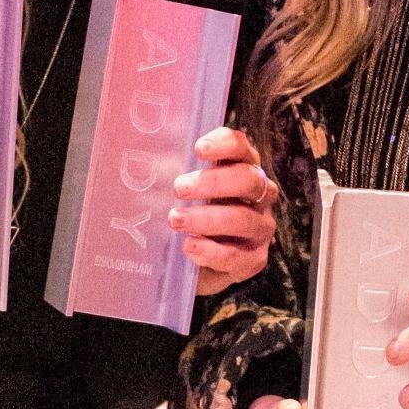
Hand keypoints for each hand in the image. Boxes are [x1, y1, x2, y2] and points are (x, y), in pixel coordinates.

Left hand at [171, 126, 276, 293]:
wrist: (196, 263)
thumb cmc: (189, 212)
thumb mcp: (181, 191)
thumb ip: (172, 174)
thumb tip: (147, 165)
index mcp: (242, 167)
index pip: (241, 148)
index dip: (224, 144)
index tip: (198, 148)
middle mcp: (260, 194)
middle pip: (248, 180)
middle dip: (213, 182)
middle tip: (179, 188)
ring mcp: (261, 227)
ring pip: (243, 219)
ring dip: (207, 219)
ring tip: (176, 219)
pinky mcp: (255, 259)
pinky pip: (238, 255)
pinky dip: (212, 251)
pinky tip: (189, 246)